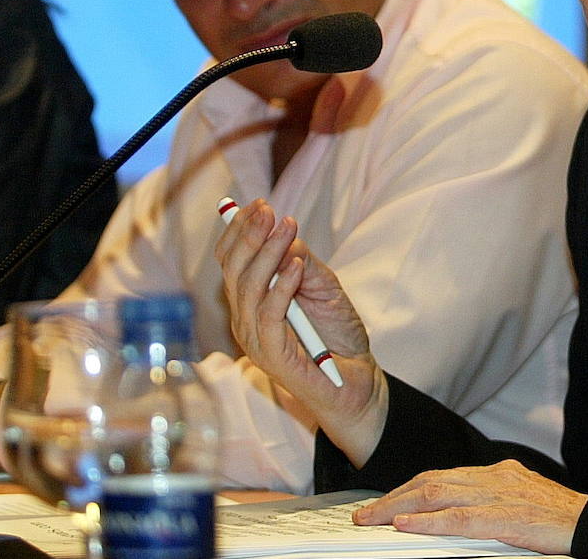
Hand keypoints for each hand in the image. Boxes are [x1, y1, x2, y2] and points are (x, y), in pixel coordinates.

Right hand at [215, 198, 388, 465]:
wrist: (357, 382)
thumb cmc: (336, 336)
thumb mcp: (323, 287)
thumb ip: (303, 262)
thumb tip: (286, 233)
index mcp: (249, 301)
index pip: (230, 261)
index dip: (239, 231)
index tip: (259, 204)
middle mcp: (244, 319)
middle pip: (233, 270)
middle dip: (249, 235)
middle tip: (267, 209)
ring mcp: (255, 340)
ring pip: (248, 288)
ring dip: (268, 253)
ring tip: (287, 227)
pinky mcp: (272, 356)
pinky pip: (268, 315)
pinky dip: (281, 286)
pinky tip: (295, 265)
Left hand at [353, 460, 586, 555]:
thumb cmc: (560, 519)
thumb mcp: (519, 503)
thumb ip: (488, 504)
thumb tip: (452, 517)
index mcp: (495, 473)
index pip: (440, 477)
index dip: (407, 489)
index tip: (383, 503)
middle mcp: (492, 477)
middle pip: (430, 482)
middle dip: (393, 497)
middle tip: (365, 513)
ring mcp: (498, 495)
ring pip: (436, 494)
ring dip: (398, 507)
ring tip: (374, 519)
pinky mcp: (505, 517)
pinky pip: (459, 518)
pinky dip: (428, 522)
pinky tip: (406, 525)